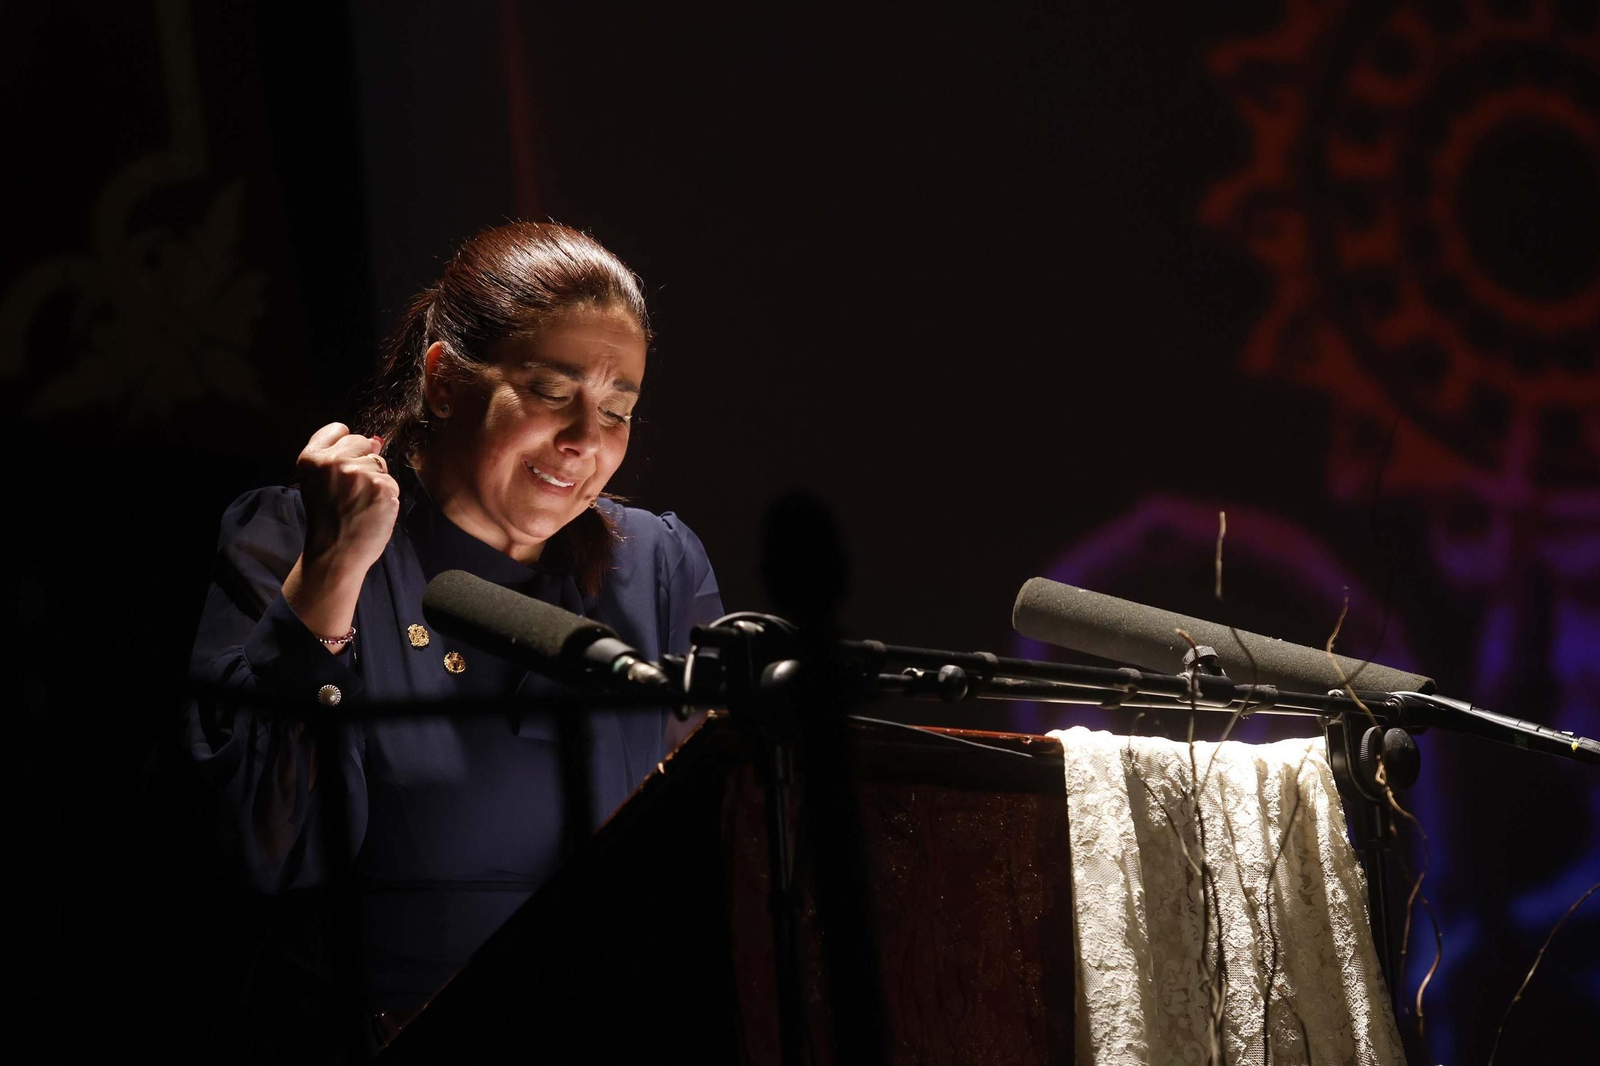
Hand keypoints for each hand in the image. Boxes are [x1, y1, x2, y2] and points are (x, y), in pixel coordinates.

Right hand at [295, 422, 398, 580]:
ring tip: (360, 503)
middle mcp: (334, 461)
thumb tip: (376, 440)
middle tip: (349, 491)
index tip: (340, 467)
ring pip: (379, 463)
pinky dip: (386, 496)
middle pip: (362, 442)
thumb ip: (341, 456)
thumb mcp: (320, 482)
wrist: (335, 553)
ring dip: (376, 481)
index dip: (345, 447)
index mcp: (311, 458)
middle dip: (362, 461)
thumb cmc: (328, 519)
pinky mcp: (382, 486)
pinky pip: (392, 482)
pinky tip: (372, 510)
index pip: (339, 429)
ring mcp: (359, 473)